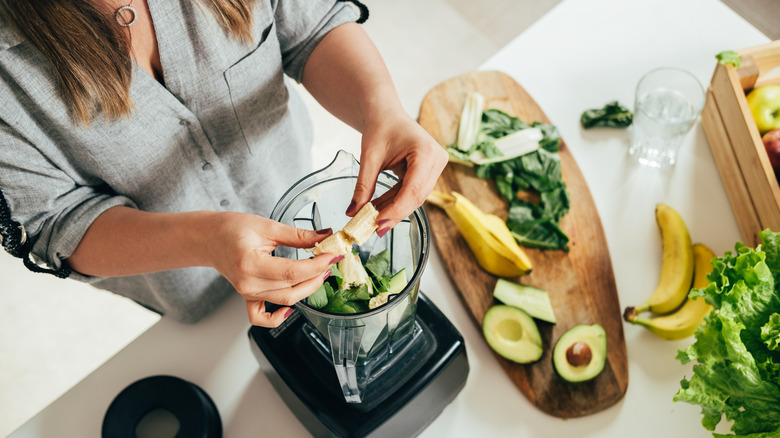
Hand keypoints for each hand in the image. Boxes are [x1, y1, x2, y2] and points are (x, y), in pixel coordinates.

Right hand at [203, 212, 341, 326]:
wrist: (209, 237)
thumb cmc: (231, 228)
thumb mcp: (267, 226)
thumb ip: (298, 235)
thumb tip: (324, 236)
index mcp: (250, 264)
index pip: (292, 271)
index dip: (317, 265)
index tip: (332, 256)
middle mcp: (248, 283)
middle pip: (292, 289)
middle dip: (317, 276)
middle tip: (330, 261)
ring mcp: (247, 293)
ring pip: (285, 300)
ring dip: (307, 289)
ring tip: (319, 272)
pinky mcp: (248, 297)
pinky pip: (261, 318)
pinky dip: (277, 318)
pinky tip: (290, 309)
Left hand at [349, 110, 447, 234]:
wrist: (386, 112)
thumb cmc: (380, 126)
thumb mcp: (369, 157)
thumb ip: (363, 186)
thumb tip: (353, 213)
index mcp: (426, 152)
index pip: (413, 189)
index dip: (397, 210)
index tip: (378, 224)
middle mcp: (437, 160)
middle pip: (417, 196)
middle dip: (395, 214)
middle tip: (374, 229)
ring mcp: (435, 166)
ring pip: (415, 197)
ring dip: (394, 209)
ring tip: (373, 220)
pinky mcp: (429, 172)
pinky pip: (412, 192)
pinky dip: (396, 201)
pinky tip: (379, 210)